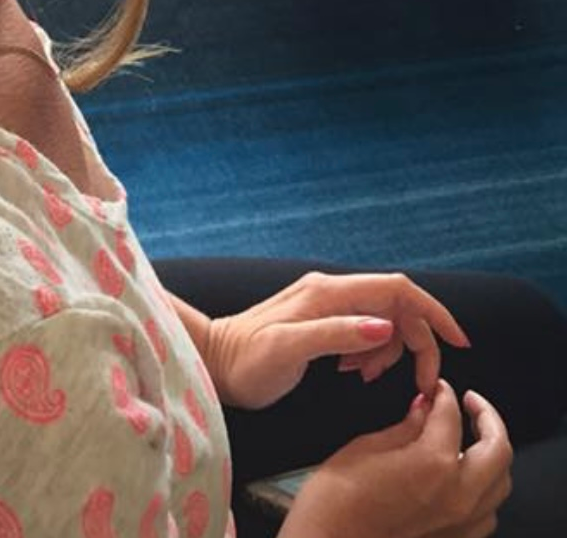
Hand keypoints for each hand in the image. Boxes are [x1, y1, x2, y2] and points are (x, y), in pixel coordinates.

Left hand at [205, 271, 470, 410]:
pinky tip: (352, 370)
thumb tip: (382, 326)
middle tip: (415, 383)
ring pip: (384, 320)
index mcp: (329, 292)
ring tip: (364, 377)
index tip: (458, 342)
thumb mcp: (289, 350)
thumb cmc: (248, 361)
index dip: (432, 312)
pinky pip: (365, 330)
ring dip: (390, 351)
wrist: (216, 362)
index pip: (397, 289)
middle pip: (397, 306)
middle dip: (416, 342)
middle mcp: (331, 290)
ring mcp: (326, 303)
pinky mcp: (321, 319)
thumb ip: (335, 335)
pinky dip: (371, 352)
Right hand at [282, 381, 512, 537]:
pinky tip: (465, 477)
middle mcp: (458, 495)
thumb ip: (407, 426)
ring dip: (492, 455)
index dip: (444, 393)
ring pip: (501, 483)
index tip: (437, 387)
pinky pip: (487, 512)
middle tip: (471, 402)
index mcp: (434, 463)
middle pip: (499, 449)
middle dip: (488, 418)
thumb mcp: (369, 446)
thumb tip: (425, 408)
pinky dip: (485, 489)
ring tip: (471, 438)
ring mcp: (461, 523)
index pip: (451, 414)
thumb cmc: (339, 498)